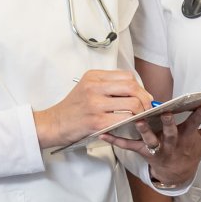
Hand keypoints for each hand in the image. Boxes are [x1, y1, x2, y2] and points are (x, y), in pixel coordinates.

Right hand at [34, 70, 153, 148]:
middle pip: (132, 87)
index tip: (142, 96)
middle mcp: (94, 87)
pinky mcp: (97, 121)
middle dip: (144, 98)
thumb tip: (137, 91)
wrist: (53, 124)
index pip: (127, 76)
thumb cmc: (73, 108)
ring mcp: (95, 104)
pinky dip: (132, 122)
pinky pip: (124, 119)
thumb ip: (109, 85)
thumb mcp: (88, 88)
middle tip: (146, 108)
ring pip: (132, 104)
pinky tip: (130, 125)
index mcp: (94, 77)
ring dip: (141, 112)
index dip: (140, 87)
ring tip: (139, 117)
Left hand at [102, 105, 200, 186]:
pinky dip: (116, 141)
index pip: (196, 124)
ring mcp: (158, 148)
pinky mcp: (144, 152)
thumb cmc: (192, 150)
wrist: (177, 173)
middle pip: (171, 132)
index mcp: (189, 137)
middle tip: (166, 113)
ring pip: (150, 139)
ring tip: (136, 120)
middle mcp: (173, 143)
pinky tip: (104, 134)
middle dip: (169, 123)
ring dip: (143, 130)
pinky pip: (129, 146)